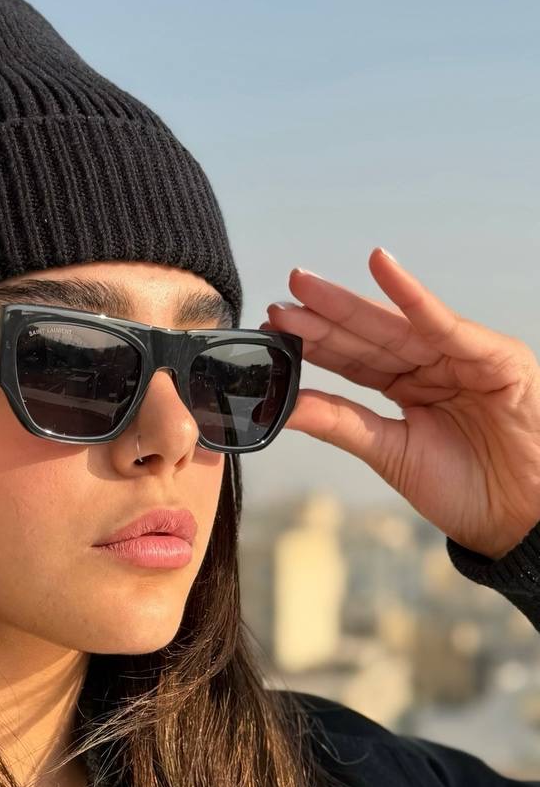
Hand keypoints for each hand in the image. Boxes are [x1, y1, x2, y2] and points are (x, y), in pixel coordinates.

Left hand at [266, 248, 539, 560]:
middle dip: (323, 316)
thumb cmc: (463, 489)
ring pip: (396, 326)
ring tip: (305, 286)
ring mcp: (463, 357)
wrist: (516, 519)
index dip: (314, 343)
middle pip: (368, 337)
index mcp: (407, 387)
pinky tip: (381, 267)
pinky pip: (445, 323)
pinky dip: (413, 296)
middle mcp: (432, 365)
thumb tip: (284, 406)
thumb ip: (341, 423)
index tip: (271, 328)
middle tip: (281, 296)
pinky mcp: (495, 356)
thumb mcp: (388, 451)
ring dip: (350, 304)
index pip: (352, 359)